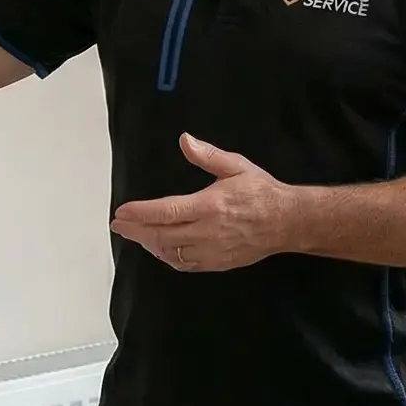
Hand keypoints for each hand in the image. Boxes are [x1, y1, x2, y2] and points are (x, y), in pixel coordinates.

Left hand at [109, 135, 297, 273]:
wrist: (287, 221)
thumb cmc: (261, 192)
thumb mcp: (236, 166)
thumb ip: (207, 155)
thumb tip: (184, 141)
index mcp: (210, 205)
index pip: (166, 211)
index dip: (140, 213)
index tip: (121, 211)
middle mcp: (208, 231)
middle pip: (162, 236)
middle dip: (136, 231)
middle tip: (118, 225)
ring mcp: (212, 251)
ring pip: (170, 253)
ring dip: (149, 244)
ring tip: (135, 234)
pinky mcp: (218, 263)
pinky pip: (185, 265)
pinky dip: (167, 257)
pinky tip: (159, 249)